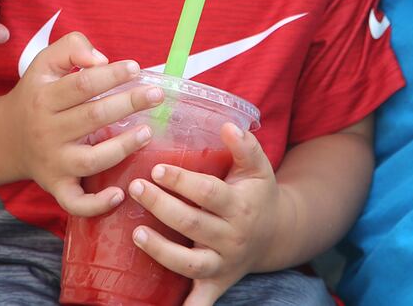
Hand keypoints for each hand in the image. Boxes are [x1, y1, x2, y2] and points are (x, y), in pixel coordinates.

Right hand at [0, 33, 164, 216]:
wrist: (6, 136)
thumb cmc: (36, 93)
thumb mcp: (45, 62)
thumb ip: (72, 48)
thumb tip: (101, 60)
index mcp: (44, 98)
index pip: (82, 85)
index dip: (111, 76)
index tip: (136, 68)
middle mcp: (47, 131)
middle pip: (92, 117)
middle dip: (128, 104)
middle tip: (156, 95)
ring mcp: (53, 162)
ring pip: (91, 160)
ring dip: (122, 148)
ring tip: (147, 133)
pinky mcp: (57, 186)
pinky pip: (75, 202)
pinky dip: (96, 204)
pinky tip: (120, 194)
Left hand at [128, 122, 280, 305]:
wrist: (278, 233)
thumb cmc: (257, 193)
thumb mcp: (257, 167)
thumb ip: (245, 145)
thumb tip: (228, 125)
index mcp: (239, 206)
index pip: (208, 193)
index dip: (182, 181)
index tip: (156, 168)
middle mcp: (231, 237)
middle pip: (192, 224)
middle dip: (161, 206)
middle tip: (135, 188)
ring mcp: (223, 263)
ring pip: (189, 263)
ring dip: (161, 251)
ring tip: (135, 234)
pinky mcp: (217, 282)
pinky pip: (201, 301)